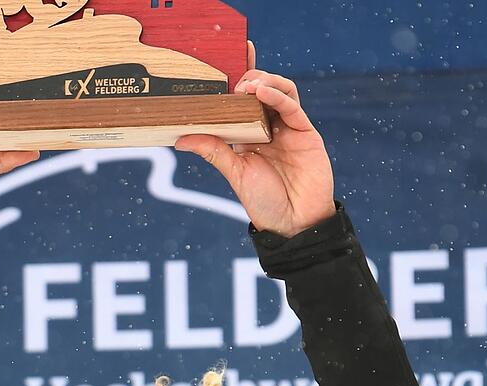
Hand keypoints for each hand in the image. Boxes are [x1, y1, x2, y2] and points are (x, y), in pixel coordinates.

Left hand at [176, 42, 334, 237]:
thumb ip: (213, 150)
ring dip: (264, 81)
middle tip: (232, 81)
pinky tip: (263, 91)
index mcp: (249, 133)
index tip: (221, 59)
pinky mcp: (306, 133)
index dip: (236, 76)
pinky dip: (278, 95)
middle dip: (248, 75)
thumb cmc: (264, 201)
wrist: (293, 225)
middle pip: (262, 88)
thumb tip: (180, 138)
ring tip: (247, 85)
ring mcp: (289, 128)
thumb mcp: (234, 172)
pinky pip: (292, 107)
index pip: (242, 98)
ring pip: (281, 90)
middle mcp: (270, 126)